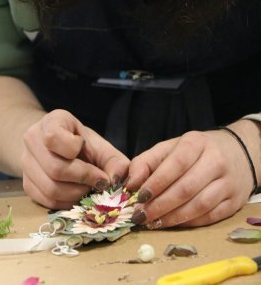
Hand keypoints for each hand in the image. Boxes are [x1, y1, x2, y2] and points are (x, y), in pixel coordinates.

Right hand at [21, 109, 129, 208]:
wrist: (55, 147)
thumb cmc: (80, 144)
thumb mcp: (99, 146)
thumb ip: (114, 161)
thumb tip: (116, 180)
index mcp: (51, 122)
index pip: (54, 138)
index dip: (76, 151)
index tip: (87, 151)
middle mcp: (32, 139)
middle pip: (55, 169)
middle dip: (83, 179)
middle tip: (97, 182)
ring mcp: (25, 162)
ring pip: (50, 188)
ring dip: (76, 194)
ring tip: (87, 189)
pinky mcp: (26, 183)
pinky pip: (46, 201)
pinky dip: (66, 203)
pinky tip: (75, 194)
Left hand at [125, 125, 255, 227]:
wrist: (236, 153)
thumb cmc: (193, 153)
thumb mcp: (168, 149)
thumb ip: (145, 163)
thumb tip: (129, 184)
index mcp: (196, 143)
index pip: (176, 164)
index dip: (156, 183)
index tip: (138, 197)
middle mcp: (216, 161)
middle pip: (186, 188)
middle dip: (160, 205)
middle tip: (141, 216)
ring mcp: (228, 182)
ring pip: (199, 205)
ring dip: (173, 218)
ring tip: (153, 223)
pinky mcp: (235, 202)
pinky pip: (210, 217)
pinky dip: (188, 223)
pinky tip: (172, 223)